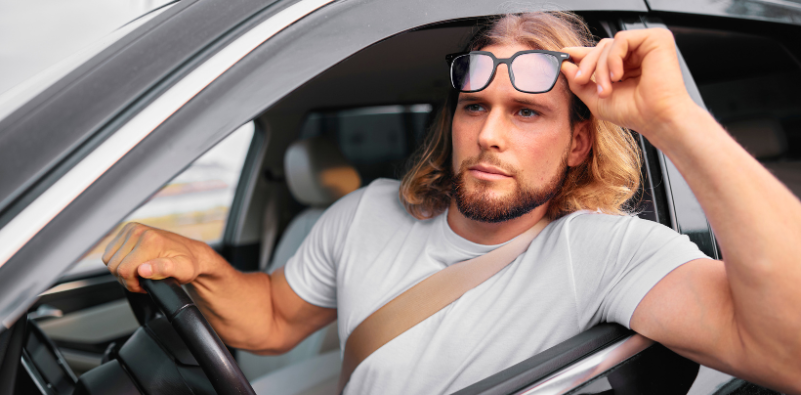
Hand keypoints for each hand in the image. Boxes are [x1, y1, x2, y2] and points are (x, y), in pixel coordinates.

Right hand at [102, 223, 217, 292]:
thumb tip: (143, 270)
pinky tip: (135, 264)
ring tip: (140, 273)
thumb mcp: (182, 270)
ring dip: (122, 270)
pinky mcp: (127, 231)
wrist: (191, 253)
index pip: (124, 270)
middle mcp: (139, 231)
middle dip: (127, 278)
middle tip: (144, 280)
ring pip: (109, 260)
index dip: (133, 284)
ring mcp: (132, 229)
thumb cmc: (188, 263)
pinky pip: (110, 253)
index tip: (145, 285)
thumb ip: (163, 269)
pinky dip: (119, 262)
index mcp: (150, 240)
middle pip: (114, 265)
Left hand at [560, 28, 696, 140]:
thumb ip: (581, 83)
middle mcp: (638, 53)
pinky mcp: (656, 38)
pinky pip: (621, 39)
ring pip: (608, 44)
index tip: (563, 56)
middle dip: (587, 65)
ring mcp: (647, 45)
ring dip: (600, 67)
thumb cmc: (635, 113)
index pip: (600, 53)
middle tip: (581, 80)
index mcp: (627, 65)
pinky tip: (618, 76)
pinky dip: (613, 58)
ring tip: (606, 89)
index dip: (581, 54)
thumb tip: (565, 67)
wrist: (657, 119)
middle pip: (601, 47)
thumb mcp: (598, 99)